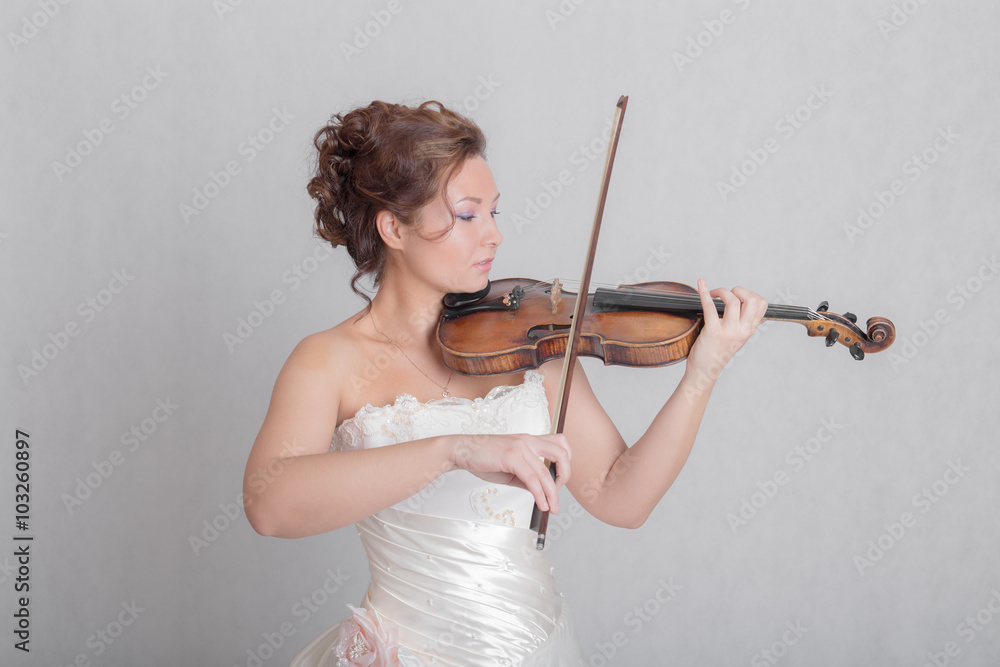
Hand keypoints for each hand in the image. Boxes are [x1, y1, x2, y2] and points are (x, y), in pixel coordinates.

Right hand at [449, 433, 571, 512]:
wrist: (460, 451)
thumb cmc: (483, 458)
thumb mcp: (510, 469)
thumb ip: (526, 478)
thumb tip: (540, 492)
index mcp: (529, 439)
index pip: (560, 443)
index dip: (566, 462)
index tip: (559, 480)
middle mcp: (528, 440)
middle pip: (562, 453)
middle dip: (565, 475)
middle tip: (558, 492)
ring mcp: (520, 446)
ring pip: (546, 472)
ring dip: (552, 493)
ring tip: (552, 507)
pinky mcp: (511, 456)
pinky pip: (532, 478)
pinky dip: (539, 494)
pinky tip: (541, 503)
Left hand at [685, 279, 767, 384]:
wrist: (704, 372)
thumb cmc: (717, 353)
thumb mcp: (739, 340)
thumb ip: (747, 327)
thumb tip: (761, 317)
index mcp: (749, 330)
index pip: (762, 304)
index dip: (750, 294)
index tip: (737, 296)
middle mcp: (742, 330)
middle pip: (752, 299)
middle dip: (739, 289)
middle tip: (727, 294)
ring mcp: (728, 332)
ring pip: (733, 300)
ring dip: (722, 291)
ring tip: (713, 294)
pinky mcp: (713, 332)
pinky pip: (710, 307)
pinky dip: (704, 292)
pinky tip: (700, 285)